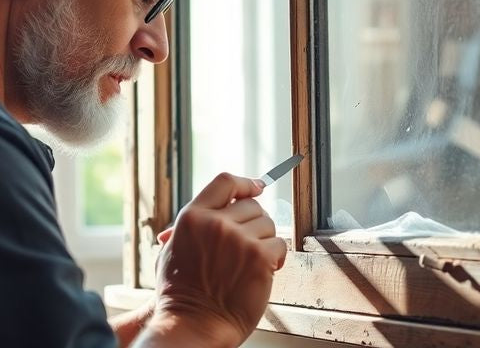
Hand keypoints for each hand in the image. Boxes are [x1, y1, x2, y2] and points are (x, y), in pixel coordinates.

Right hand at [152, 173, 286, 346]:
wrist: (193, 325)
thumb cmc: (181, 293)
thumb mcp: (173, 249)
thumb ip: (194, 224)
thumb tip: (216, 205)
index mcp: (193, 216)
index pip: (225, 182)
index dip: (245, 183)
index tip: (256, 187)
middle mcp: (216, 223)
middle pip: (252, 204)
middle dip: (254, 222)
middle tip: (247, 242)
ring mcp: (239, 239)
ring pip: (268, 223)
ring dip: (264, 240)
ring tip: (250, 260)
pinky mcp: (259, 258)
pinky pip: (279, 244)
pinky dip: (275, 257)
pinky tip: (262, 270)